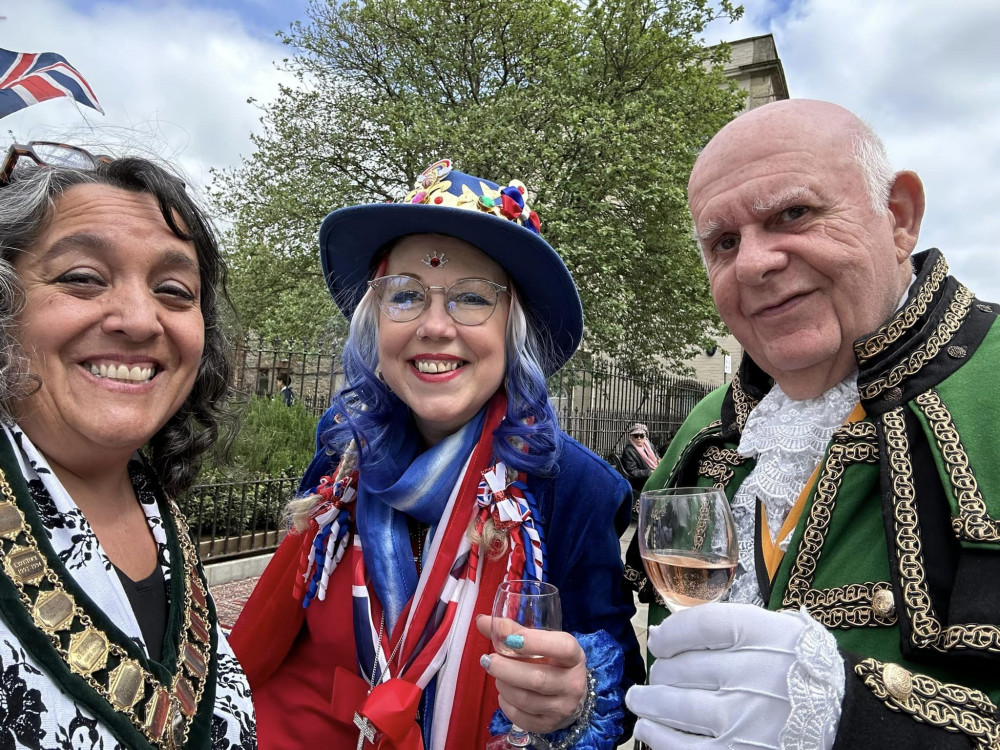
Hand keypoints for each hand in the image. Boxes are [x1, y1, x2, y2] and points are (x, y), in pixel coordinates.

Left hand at [476, 613, 587, 733]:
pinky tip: (505, 694)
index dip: (536, 642)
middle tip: (487, 660)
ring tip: (497, 676)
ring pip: (525, 699)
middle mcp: (573, 684)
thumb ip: (513, 631)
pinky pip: (520, 717)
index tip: (511, 639)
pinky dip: (505, 703)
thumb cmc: (552, 662)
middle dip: (505, 669)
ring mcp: (563, 708)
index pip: (562, 648)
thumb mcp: (542, 643)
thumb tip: (482, 621)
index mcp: (574, 657)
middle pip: (537, 679)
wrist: (570, 696)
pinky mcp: (549, 726)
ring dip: (503, 685)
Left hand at [625, 603, 843, 749]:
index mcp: (769, 637)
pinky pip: (685, 747)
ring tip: (640, 701)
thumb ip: (726, 626)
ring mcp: (748, 719)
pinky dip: (659, 737)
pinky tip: (648, 729)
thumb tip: (662, 636)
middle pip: (684, 667)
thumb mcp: (778, 633)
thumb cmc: (799, 672)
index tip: (660, 641)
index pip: (704, 625)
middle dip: (662, 673)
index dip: (673, 632)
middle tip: (657, 676)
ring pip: (677, 705)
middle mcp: (757, 675)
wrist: (842, 722)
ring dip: (649, 703)